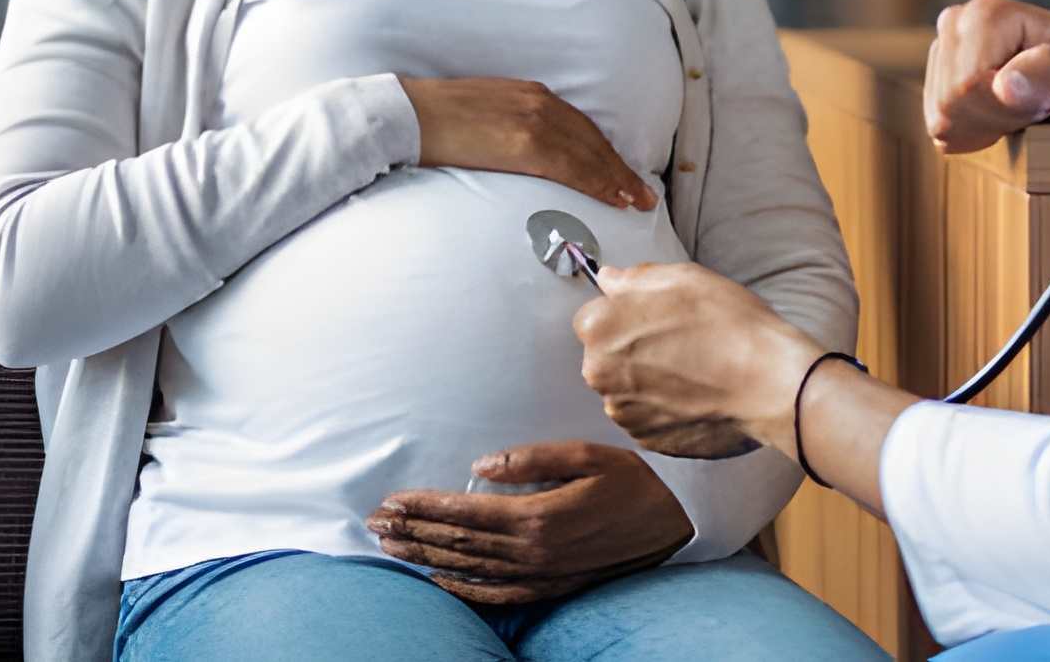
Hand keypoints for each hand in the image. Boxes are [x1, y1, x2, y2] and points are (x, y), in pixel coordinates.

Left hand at [367, 441, 691, 605]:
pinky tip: (439, 582)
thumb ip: (530, 458)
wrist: (677, 521)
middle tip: (372, 524)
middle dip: (411, 532)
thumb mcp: (586, 454)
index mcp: (537, 516)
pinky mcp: (553, 586)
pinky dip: (464, 590)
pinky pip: (498, 596)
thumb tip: (479, 463)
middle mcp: (533, 551)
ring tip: (390, 548)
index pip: (463, 513)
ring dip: (426, 557)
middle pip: (457, 543)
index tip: (389, 500)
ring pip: (469, 568)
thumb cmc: (633, 478)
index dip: (423, 507)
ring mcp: (542, 574)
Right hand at [398, 77, 657, 209]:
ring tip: (635, 201)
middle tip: (642, 194)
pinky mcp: (524, 142)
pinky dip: (598, 182)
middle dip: (619, 168)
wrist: (409, 113)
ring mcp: (534, 121)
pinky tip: (613, 196)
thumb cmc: (435, 118)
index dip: (604, 152)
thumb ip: (510, 128)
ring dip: (616, 178)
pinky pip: (572, 166)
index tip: (622, 171)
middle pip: (592, 140)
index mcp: (529, 94)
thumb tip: (519, 154)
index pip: (579, 126)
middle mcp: (539, 102)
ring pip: (589, 154)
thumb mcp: (484, 113)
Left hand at [574, 263, 821, 459]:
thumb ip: (633, 278)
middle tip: (676, 341)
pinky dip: (662, 406)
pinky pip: (645, 416)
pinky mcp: (646, 439)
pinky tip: (693, 393)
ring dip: (645, 379)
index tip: (651, 316)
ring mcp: (622, 412)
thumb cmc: (727, 325)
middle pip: (604, 355)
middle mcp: (599, 374)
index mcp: (600, 329)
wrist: (767, 383)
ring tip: (690, 369)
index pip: (592, 317)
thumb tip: (610, 281)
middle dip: (630, 348)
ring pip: (624, 387)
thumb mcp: (680, 277)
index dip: (623, 314)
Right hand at [924, 0, 1049, 153]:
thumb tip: (1004, 87)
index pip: (967, 85)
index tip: (1045, 101)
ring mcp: (943, 48)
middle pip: (950, 102)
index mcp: (985, 15)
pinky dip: (972, 132)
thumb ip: (1046, 70)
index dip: (1004, 109)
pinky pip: (939, 123)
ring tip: (1020, 111)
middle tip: (1037, 108)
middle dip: (995, 119)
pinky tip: (1001, 120)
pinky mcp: (938, 74)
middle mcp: (955, 24)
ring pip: (941, 116)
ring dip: (985, 127)